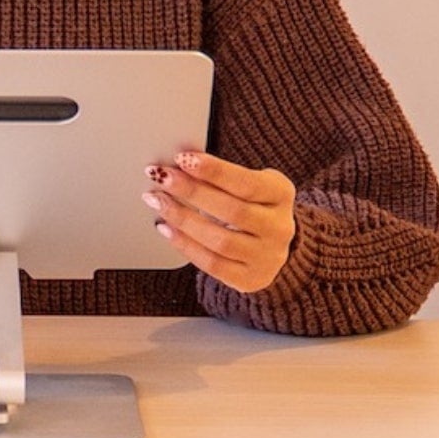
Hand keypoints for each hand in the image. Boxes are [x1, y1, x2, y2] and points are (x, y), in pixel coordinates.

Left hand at [144, 150, 296, 294]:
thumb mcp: (249, 185)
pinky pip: (212, 264)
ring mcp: (266, 256)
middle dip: (191, 191)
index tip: (183, 158)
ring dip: (182, 219)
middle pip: (232, 211)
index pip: (247, 183)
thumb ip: (222, 177)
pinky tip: (165, 228)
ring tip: (157, 201)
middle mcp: (279, 227)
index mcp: (281, 194)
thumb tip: (178, 166)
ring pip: (220, 240)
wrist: (273, 247)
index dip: (214, 171)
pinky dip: (185, 245)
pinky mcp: (250, 279)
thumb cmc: (252, 206)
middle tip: (161, 177)